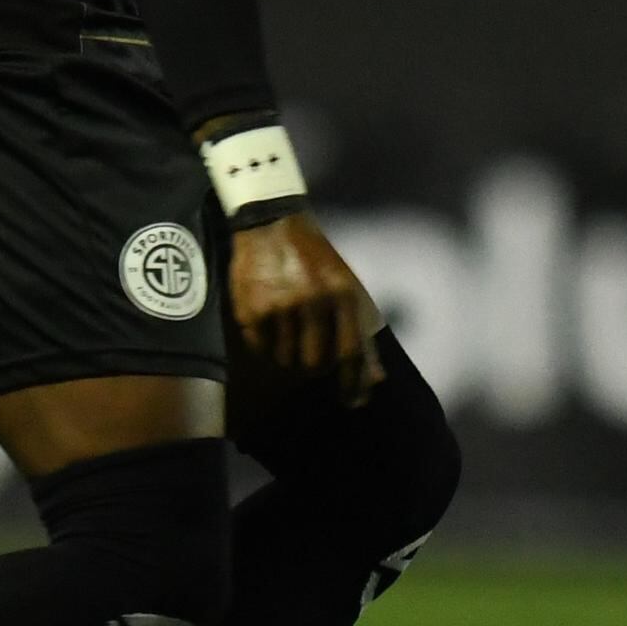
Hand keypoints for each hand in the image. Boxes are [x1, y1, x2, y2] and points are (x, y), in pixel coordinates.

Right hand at [228, 210, 380, 402]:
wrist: (272, 224)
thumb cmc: (317, 261)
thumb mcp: (347, 288)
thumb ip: (362, 334)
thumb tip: (375, 381)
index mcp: (343, 295)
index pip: (351, 354)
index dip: (351, 384)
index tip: (350, 401)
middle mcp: (313, 302)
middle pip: (314, 365)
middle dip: (314, 367)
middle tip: (311, 353)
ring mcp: (280, 307)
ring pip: (286, 361)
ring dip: (289, 354)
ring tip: (289, 329)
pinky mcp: (251, 310)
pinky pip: (261, 349)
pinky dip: (267, 345)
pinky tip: (271, 322)